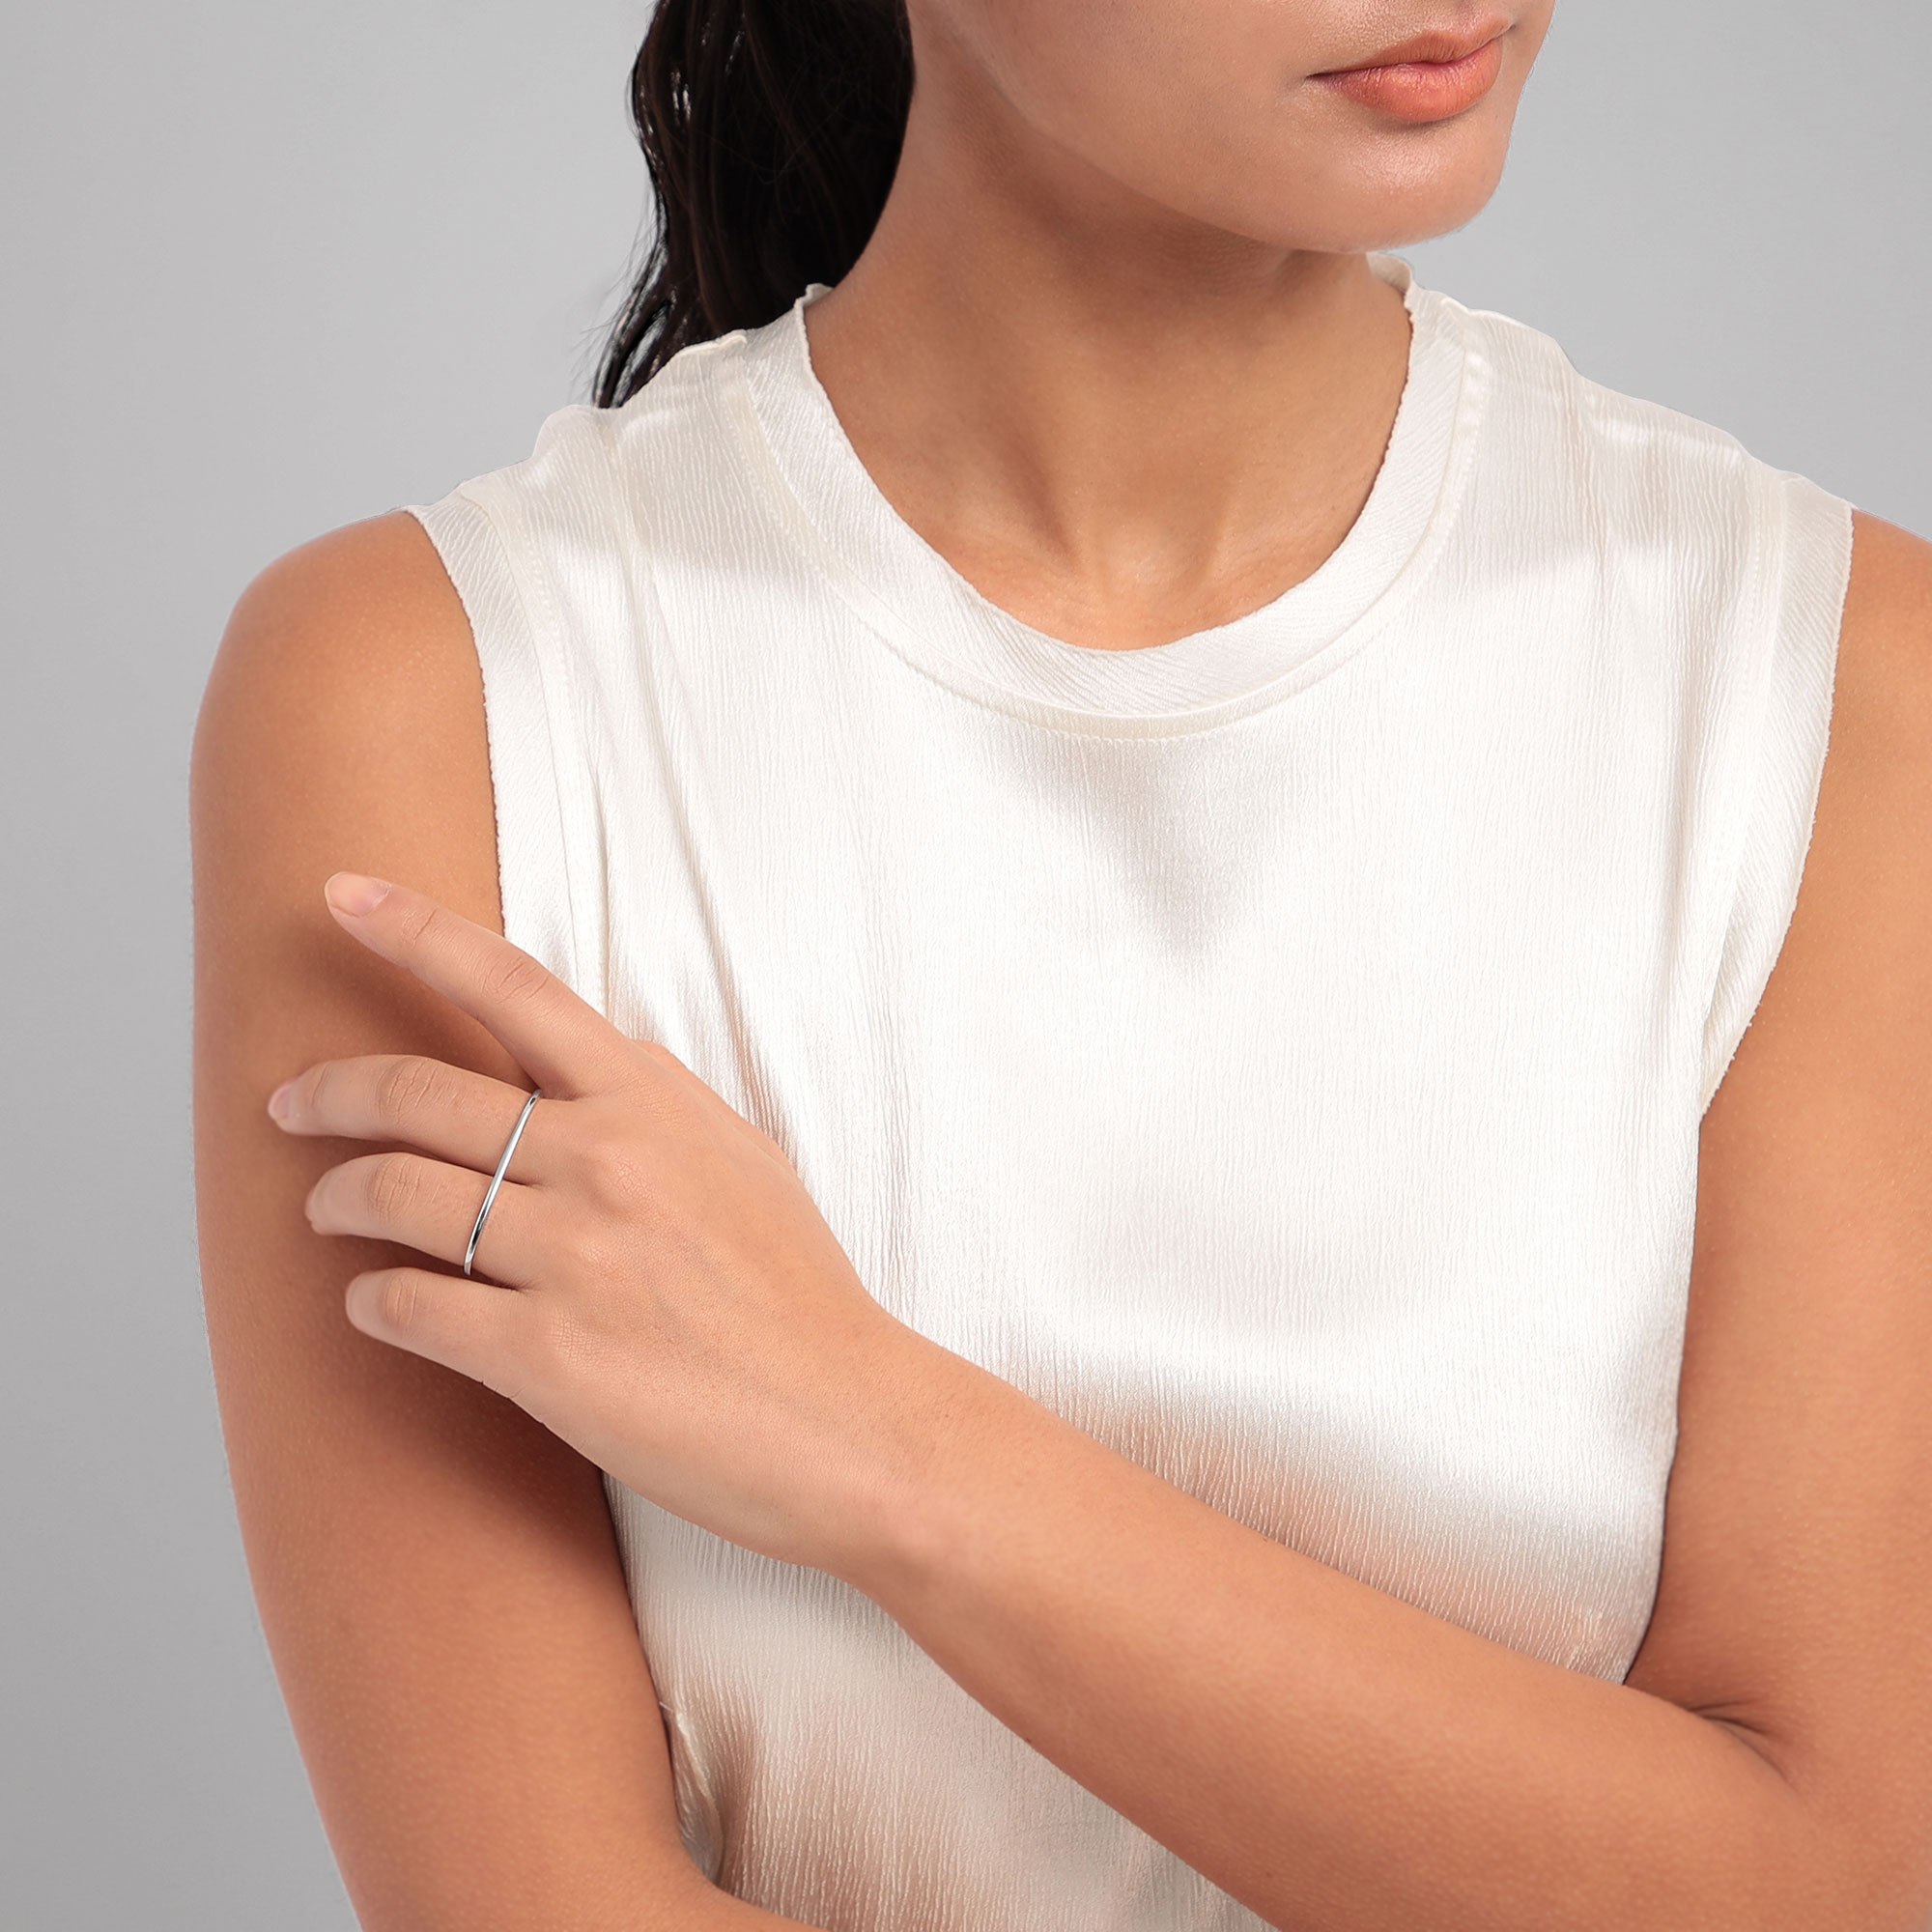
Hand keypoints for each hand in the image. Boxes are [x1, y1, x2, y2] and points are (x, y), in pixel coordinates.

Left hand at [268, 871, 978, 1580]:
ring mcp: (572, 1255)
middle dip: (327, 1091)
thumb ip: (659, 1107)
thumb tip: (591, 1069)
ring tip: (323, 1210)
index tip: (342, 896)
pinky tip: (368, 1305)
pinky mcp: (545, 1356)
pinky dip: (365, 1302)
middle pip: (417, 1091)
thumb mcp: (745, 1160)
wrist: (846, 1419)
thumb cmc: (798, 1294)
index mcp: (649, 1102)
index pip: (513, 986)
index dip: (415, 931)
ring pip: (392, 1195)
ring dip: (333, 1199)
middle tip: (289, 1104)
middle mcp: (604, 1160)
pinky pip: (405, 1308)